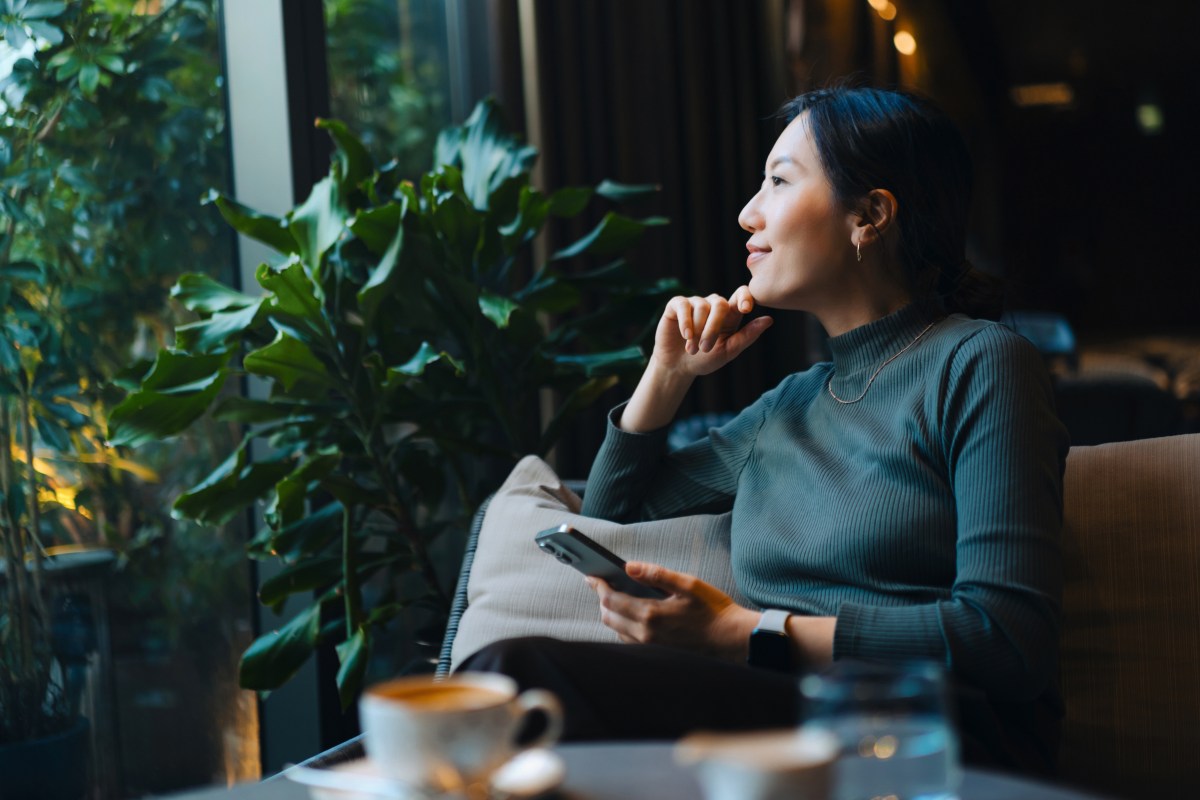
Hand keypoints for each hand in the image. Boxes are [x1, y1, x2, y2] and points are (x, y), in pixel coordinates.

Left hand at [585, 561, 758, 661]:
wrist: (731, 640)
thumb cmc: (713, 610)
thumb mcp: (688, 584)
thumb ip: (656, 574)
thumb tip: (629, 567)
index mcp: (651, 614)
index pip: (611, 599)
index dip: (598, 586)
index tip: (591, 575)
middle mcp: (645, 634)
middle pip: (608, 616)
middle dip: (602, 598)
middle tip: (602, 583)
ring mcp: (649, 647)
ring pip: (616, 630)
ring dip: (611, 613)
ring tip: (615, 596)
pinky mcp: (656, 655)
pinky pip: (628, 640)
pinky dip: (622, 626)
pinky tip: (631, 615)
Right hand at [653, 287, 772, 377]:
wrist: (677, 367)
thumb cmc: (705, 359)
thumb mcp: (728, 351)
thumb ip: (747, 336)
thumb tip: (769, 320)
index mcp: (730, 314)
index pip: (741, 295)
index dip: (745, 297)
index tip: (746, 309)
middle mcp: (713, 305)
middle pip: (720, 304)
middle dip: (713, 327)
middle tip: (705, 348)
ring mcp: (694, 303)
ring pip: (701, 307)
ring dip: (697, 331)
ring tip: (692, 349)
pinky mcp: (676, 305)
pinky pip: (683, 305)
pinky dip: (685, 322)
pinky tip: (685, 336)